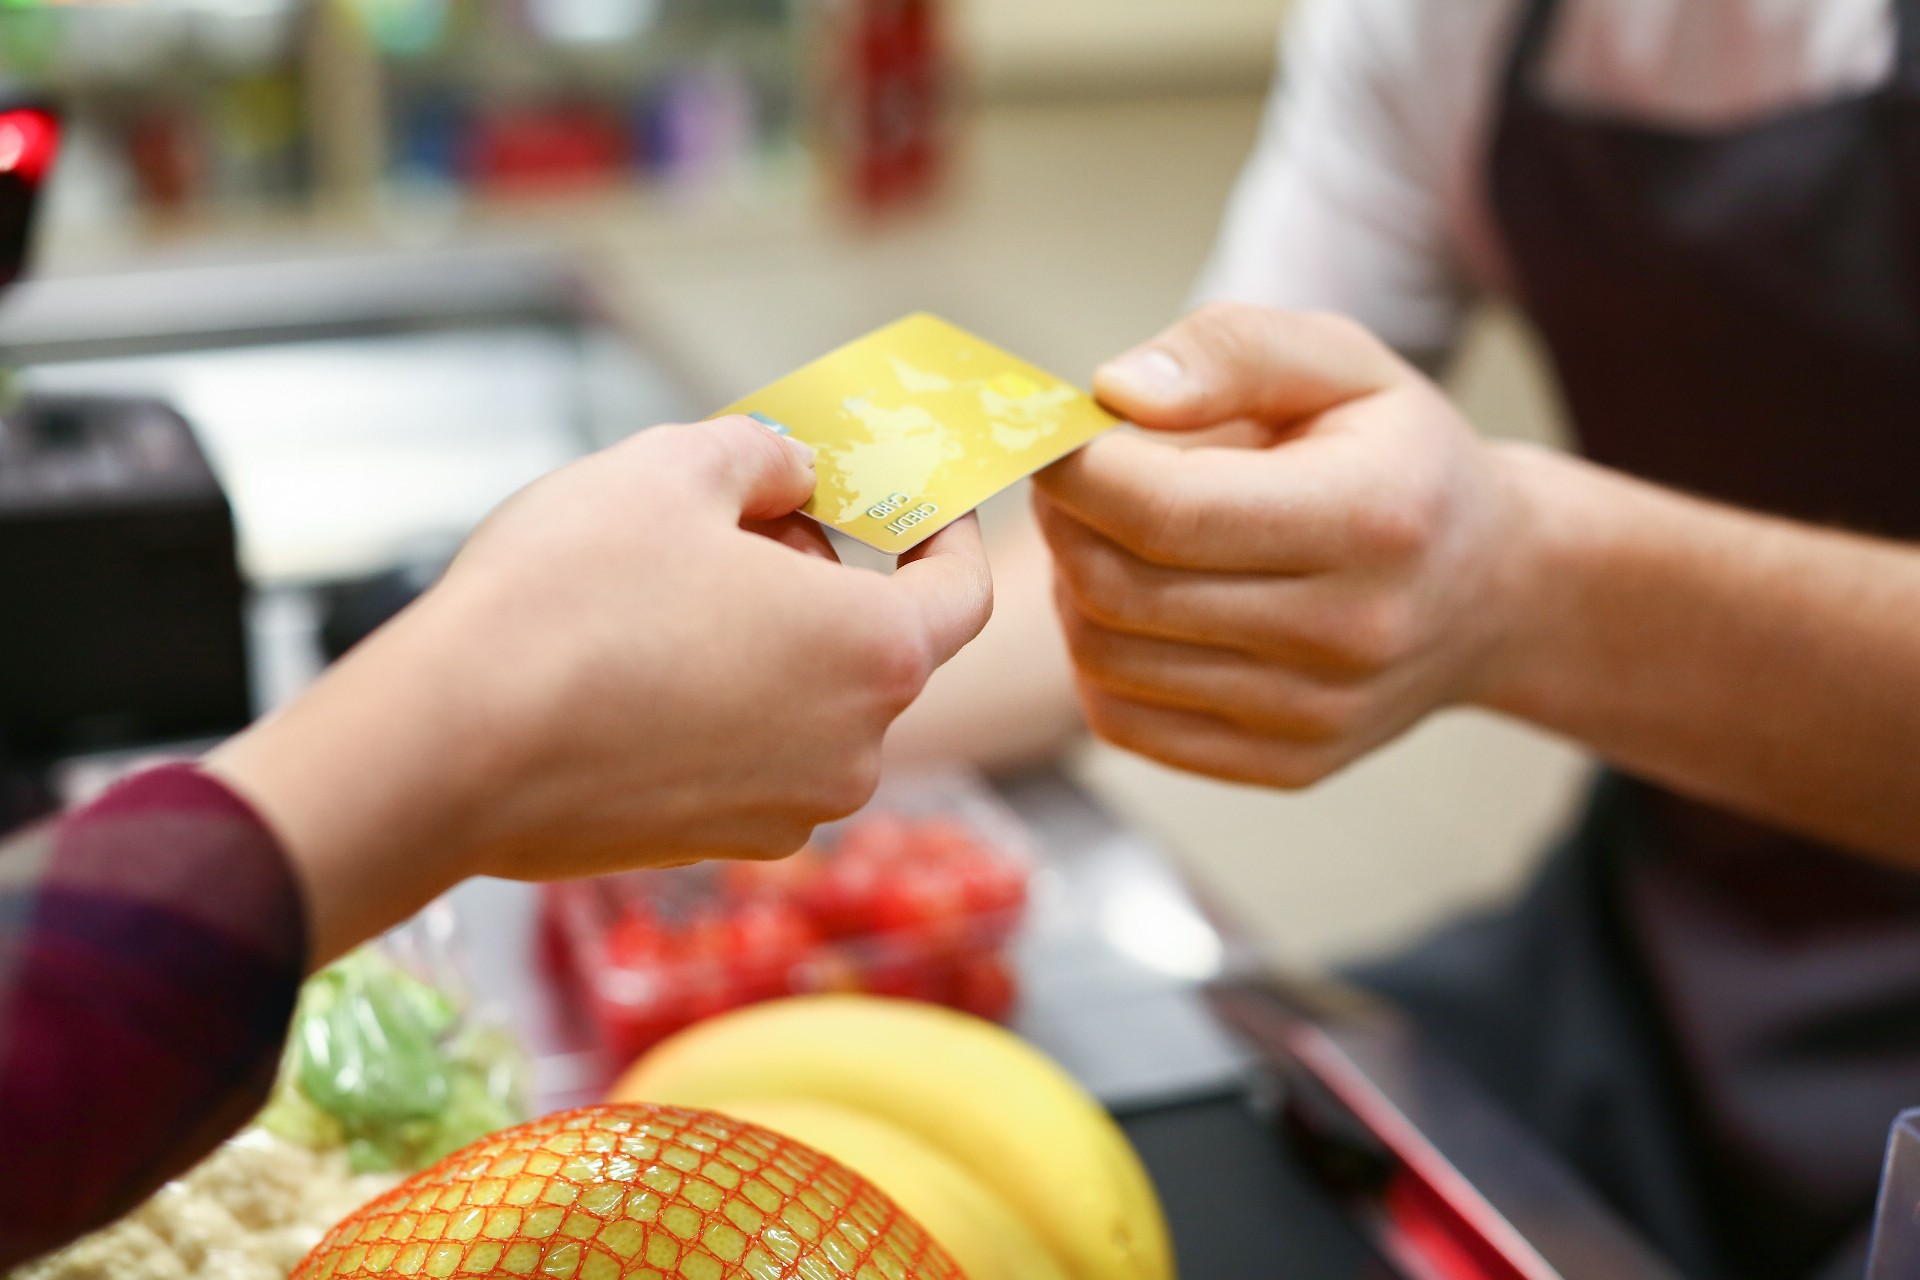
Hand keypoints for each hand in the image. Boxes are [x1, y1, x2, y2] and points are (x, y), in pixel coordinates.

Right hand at [210, 416, 992, 964]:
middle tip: (736, 521)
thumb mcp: (672, 467)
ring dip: (765, 642)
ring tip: (662, 592)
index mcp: (874, 655)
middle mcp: (852, 753)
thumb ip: (765, 456)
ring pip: (805, 703)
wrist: (446, 750)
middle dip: (821, 576)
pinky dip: (718, 707)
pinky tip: (631, 667)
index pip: (963, 594)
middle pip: (872, 646)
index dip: (946, 538)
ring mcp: (783, 814)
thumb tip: (792, 473)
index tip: (912, 505)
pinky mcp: (711, 848)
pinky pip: (747, 757)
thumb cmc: (566, 601)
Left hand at [1033, 303, 1527, 787]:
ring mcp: (1315, 715)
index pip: (1169, 512)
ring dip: (1073, 589)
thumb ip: (1231, 351)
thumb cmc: (1398, 459)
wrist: (1492, 591)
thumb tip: (1115, 389)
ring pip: (1107, 660)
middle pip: (1121, 589)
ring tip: (1108, 537)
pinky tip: (1135, 607)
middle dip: (1065, 524)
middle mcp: (1349, 632)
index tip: (1060, 437)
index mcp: (1370, 517)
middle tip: (1071, 482)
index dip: (1079, 471)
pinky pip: (1124, 722)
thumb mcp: (1343, 363)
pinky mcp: (1283, 765)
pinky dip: (1099, 659)